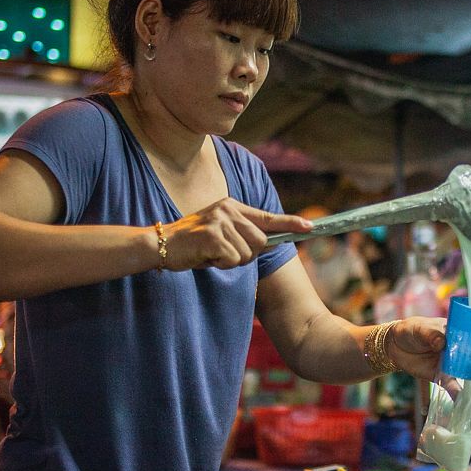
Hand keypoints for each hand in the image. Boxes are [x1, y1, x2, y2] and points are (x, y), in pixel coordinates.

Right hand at [162, 199, 310, 269]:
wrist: (160, 244)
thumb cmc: (192, 244)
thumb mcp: (219, 231)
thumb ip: (240, 232)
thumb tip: (265, 242)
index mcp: (232, 206)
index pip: (268, 216)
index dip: (291, 223)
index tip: (310, 227)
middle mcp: (229, 210)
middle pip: (260, 241)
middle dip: (246, 254)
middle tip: (223, 253)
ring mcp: (221, 222)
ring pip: (247, 253)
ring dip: (231, 261)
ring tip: (211, 253)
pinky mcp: (213, 236)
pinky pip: (233, 260)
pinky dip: (221, 264)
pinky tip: (205, 257)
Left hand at [386, 317, 470, 394]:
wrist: (395, 346)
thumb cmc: (412, 330)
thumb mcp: (421, 328)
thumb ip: (431, 334)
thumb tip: (442, 342)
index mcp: (464, 333)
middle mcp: (466, 350)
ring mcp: (457, 365)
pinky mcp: (444, 377)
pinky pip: (456, 387)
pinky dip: (460, 393)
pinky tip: (464, 398)